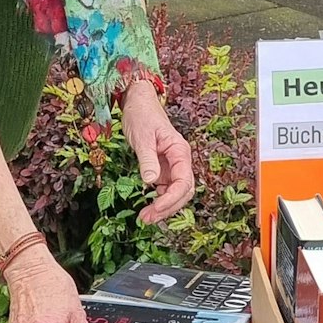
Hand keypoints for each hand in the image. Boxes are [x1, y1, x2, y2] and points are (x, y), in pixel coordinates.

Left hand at [121, 86, 193, 225]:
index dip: (171, 199)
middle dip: (167, 208)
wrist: (138, 103)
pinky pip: (166, 189)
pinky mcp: (163, 168)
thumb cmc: (142, 116)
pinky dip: (159, 200)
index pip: (183, 182)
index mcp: (180, 152)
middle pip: (183, 192)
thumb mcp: (142, 137)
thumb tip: (150, 181)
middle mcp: (180, 161)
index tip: (155, 208)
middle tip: (147, 219)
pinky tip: (148, 206)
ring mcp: (172, 166)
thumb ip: (147, 160)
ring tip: (145, 218)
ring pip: (175, 193)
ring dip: (163, 207)